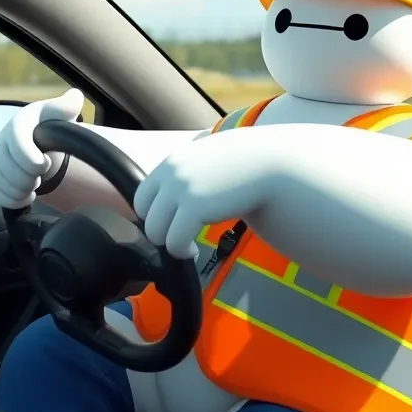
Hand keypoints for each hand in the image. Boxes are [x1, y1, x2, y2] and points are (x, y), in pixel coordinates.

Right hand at [0, 88, 85, 208]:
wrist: (37, 139)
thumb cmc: (50, 126)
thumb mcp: (60, 114)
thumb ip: (66, 106)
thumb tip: (75, 97)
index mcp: (19, 124)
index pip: (16, 142)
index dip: (29, 158)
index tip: (44, 164)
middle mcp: (1, 141)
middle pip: (8, 168)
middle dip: (28, 177)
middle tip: (43, 175)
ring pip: (1, 183)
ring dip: (22, 189)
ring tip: (36, 184)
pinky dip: (13, 200)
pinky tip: (28, 195)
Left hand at [133, 128, 279, 258]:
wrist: (269, 164)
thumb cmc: (244, 165)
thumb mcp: (207, 160)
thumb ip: (187, 172)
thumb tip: (174, 197)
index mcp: (171, 164)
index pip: (142, 198)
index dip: (155, 217)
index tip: (174, 226)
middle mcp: (171, 173)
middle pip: (145, 216)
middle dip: (162, 232)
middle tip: (183, 239)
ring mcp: (180, 189)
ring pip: (155, 232)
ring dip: (171, 244)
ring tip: (189, 248)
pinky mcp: (194, 207)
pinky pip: (174, 241)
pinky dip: (182, 252)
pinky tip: (195, 252)